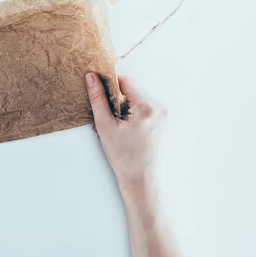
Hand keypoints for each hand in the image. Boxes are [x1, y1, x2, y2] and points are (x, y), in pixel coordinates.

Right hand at [85, 73, 167, 195]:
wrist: (141, 179)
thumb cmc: (123, 156)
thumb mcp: (105, 126)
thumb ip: (98, 99)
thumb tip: (91, 77)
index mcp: (147, 107)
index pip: (125, 81)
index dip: (109, 83)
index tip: (97, 91)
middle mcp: (159, 107)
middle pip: (131, 90)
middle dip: (115, 99)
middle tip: (104, 116)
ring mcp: (163, 114)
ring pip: (136, 98)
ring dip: (122, 106)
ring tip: (114, 124)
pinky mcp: (162, 120)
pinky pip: (143, 107)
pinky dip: (131, 112)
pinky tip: (123, 127)